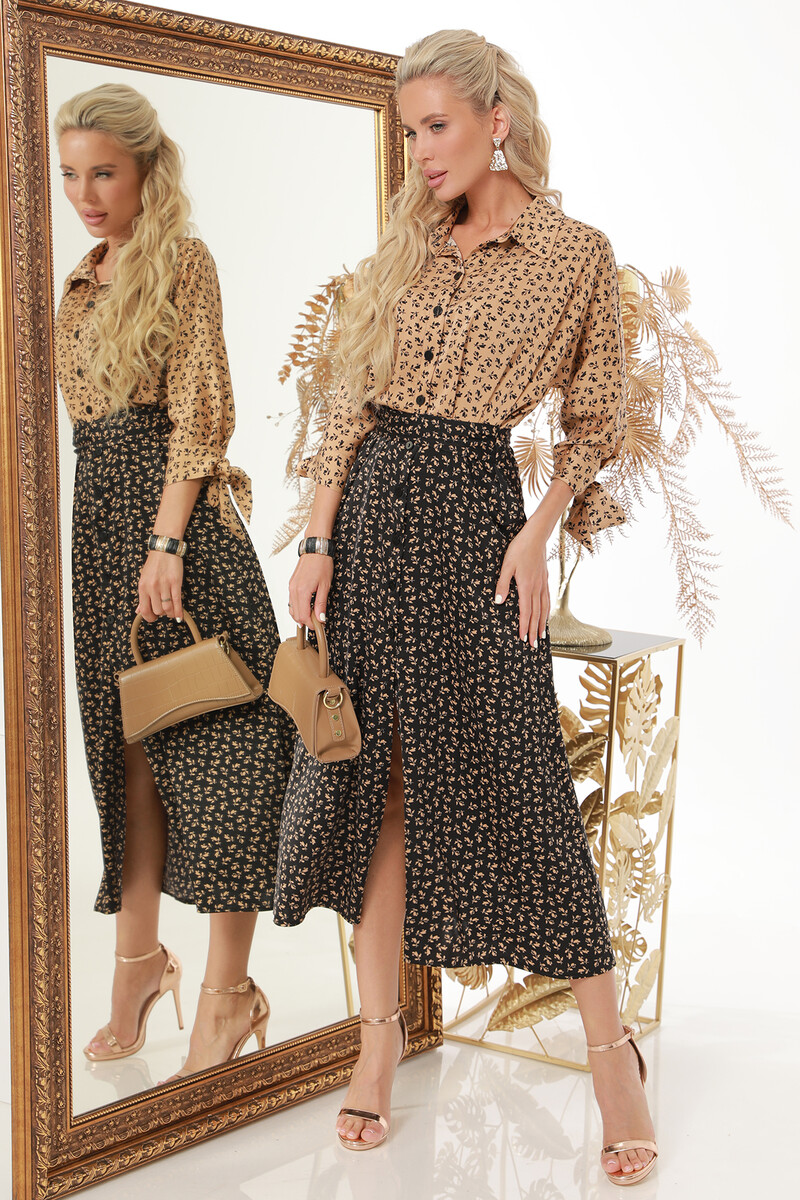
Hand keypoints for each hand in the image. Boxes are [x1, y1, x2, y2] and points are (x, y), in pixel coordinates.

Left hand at [137, 551, 183, 621]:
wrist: (164, 550)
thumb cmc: (154, 564)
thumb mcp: (144, 579)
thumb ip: (143, 596)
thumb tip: (138, 611)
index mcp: (142, 587)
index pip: (144, 610)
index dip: (149, 618)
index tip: (153, 617)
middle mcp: (152, 587)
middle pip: (157, 610)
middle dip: (161, 614)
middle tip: (163, 611)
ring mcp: (164, 585)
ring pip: (167, 608)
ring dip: (170, 613)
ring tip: (171, 612)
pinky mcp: (175, 583)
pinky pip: (177, 602)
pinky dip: (178, 611)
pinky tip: (179, 616)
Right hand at [288, 552, 332, 627]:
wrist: (315, 550)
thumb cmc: (322, 564)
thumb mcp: (325, 586)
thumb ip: (321, 604)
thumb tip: (321, 619)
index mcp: (302, 591)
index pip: (303, 616)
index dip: (311, 624)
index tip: (319, 625)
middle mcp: (293, 590)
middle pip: (296, 615)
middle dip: (306, 621)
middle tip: (318, 622)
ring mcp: (291, 587)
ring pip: (292, 609)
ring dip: (301, 615)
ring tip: (313, 615)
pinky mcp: (291, 584)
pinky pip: (291, 601)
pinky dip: (297, 607)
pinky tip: (306, 607)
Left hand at [494, 521, 549, 643]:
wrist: (535, 536)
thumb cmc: (518, 549)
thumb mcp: (506, 566)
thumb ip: (502, 584)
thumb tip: (498, 602)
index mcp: (526, 586)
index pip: (525, 611)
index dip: (524, 626)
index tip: (523, 639)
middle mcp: (537, 588)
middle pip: (536, 614)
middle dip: (534, 631)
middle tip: (534, 646)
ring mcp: (542, 584)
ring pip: (544, 608)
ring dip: (542, 624)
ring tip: (542, 636)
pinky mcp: (545, 580)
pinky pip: (547, 599)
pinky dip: (547, 611)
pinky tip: (546, 616)